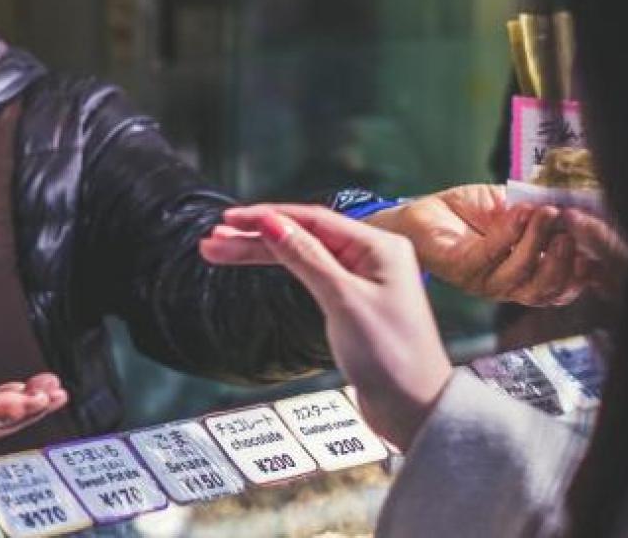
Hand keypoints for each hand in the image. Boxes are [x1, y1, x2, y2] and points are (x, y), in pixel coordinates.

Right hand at [200, 204, 451, 448]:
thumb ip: (305, 257)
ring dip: (259, 254)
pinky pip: (309, 275)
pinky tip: (255, 263)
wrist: (415, 409)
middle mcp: (371, 257)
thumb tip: (271, 222)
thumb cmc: (392, 357)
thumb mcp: (343, 300)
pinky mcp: (351, 303)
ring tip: (217, 252)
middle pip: (303, 235)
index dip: (267, 217)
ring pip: (301, 255)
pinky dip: (280, 270)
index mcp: (379, 246)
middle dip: (255, 237)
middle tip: (212, 241)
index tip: (229, 220)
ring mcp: (361, 280)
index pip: (313, 219)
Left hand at [366, 184, 587, 305]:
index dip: (584, 271)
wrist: (420, 212)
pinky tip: (518, 212)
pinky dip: (508, 233)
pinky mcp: (459, 269)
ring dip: (537, 241)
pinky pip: (489, 256)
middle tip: (571, 226)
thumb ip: (541, 210)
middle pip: (546, 288)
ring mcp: (482, 281)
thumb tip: (578, 205)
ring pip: (520, 273)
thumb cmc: (467, 213)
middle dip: (565, 258)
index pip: (563, 286)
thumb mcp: (513, 207)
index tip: (597, 244)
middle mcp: (507, 285)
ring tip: (546, 213)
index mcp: (525, 275)